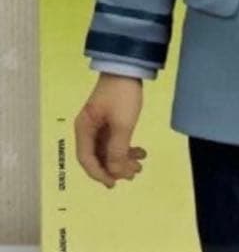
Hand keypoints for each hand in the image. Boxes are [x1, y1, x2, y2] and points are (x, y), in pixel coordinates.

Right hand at [74, 73, 147, 187]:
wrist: (128, 67)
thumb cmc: (122, 95)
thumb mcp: (122, 125)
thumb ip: (118, 151)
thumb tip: (115, 172)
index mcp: (84, 129)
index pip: (86, 159)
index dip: (99, 174)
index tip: (114, 184)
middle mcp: (88, 129)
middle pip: (97, 157)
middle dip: (115, 168)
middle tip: (133, 174)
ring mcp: (99, 125)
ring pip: (108, 150)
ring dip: (123, 159)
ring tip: (140, 165)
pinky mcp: (109, 121)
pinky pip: (115, 141)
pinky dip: (126, 149)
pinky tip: (140, 152)